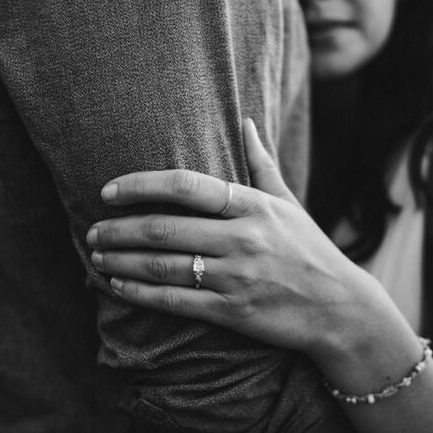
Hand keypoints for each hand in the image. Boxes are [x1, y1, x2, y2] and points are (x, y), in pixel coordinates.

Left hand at [86, 119, 374, 357]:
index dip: (140, 186)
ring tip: (95, 255)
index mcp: (253, 206)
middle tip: (91, 229)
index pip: (186, 186)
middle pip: (165, 228)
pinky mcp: (233, 312)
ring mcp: (237, 277)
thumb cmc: (310, 250)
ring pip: (163, 265)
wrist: (340, 309)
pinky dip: (138, 292)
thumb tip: (245, 121)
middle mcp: (243, 238)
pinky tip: (115, 285)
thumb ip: (261, 164)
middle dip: (119, 229)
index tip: (108, 191)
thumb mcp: (289, 204)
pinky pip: (174, 301)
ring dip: (121, 259)